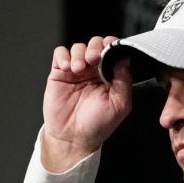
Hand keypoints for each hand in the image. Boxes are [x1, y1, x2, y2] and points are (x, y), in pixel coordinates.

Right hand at [41, 36, 132, 171]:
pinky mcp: (59, 74)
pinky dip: (63, 56)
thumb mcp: (119, 104)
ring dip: (79, 53)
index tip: (110, 47)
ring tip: (79, 69)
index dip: (111, 45)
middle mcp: (93, 71)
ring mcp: (76, 71)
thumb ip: (124, 80)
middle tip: (94, 58)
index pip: (112, 51)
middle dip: (95, 47)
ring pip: (78, 47)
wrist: (73, 138)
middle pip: (95, 44)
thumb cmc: (97, 125)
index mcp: (109, 75)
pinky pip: (60, 54)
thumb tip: (124, 57)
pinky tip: (67, 68)